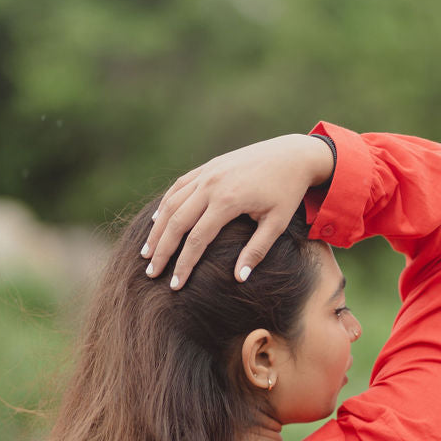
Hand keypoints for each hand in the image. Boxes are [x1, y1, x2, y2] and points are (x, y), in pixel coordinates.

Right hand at [143, 133, 334, 287]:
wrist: (292, 154)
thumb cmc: (287, 192)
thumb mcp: (277, 223)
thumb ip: (256, 251)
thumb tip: (238, 279)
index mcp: (228, 201)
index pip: (197, 240)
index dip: (183, 265)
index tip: (175, 285)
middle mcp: (212, 185)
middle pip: (176, 223)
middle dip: (162, 250)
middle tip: (151, 273)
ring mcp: (207, 173)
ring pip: (172, 203)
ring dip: (157, 229)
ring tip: (147, 251)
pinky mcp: (208, 167)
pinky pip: (179, 186)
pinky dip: (166, 203)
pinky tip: (158, 220)